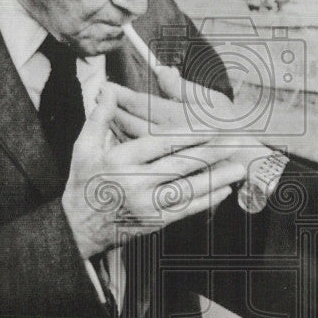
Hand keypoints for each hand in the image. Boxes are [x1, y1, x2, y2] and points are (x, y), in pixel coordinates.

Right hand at [62, 84, 243, 258]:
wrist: (78, 228)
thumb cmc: (84, 182)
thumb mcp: (84, 148)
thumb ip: (100, 118)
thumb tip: (107, 89)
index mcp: (119, 160)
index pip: (160, 143)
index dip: (188, 134)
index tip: (210, 125)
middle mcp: (134, 183)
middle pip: (179, 165)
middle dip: (210, 153)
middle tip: (235, 141)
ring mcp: (146, 205)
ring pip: (187, 188)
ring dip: (215, 177)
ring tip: (239, 167)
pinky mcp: (154, 222)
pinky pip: (185, 210)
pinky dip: (206, 200)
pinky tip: (224, 190)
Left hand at [110, 68, 276, 177]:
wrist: (246, 162)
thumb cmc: (231, 126)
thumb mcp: (211, 101)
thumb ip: (182, 88)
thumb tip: (162, 70)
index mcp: (178, 118)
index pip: (141, 104)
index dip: (121, 94)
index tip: (106, 85)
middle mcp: (169, 140)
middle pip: (131, 124)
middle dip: (112, 110)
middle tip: (97, 98)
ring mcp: (167, 160)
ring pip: (134, 144)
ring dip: (116, 129)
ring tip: (104, 117)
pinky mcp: (167, 173)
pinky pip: (142, 160)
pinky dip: (129, 150)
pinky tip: (121, 143)